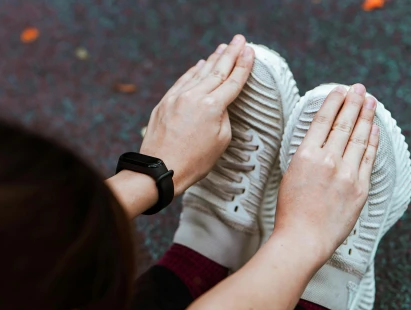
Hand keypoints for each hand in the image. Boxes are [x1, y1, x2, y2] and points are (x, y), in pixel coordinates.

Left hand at [140, 35, 254, 194]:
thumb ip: (224, 116)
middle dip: (230, 53)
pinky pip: (183, 81)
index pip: (233, 81)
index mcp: (212, 107)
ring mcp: (177, 97)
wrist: (161, 169)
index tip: (250, 51)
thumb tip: (219, 104)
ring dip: (213, 59)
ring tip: (223, 47)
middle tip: (239, 39)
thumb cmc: (194, 162)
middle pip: (217, 70)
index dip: (243, 65)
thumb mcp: (221, 141)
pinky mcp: (165, 102)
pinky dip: (193, 71)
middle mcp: (194, 96)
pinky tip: (200, 64)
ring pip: (199, 73)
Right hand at [273, 84, 379, 261]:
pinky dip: (372, 140)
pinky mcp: (360, 188)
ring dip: (366, 116)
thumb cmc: (291, 213)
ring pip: (359, 137)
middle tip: (359, 88)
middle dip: (353, 102)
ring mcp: (347, 173)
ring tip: (370, 101)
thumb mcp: (290, 176)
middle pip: (344, 123)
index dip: (334, 102)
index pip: (323, 120)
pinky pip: (369, 158)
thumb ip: (307, 157)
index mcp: (305, 156)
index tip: (340, 90)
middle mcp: (328, 160)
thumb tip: (320, 140)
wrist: (303, 240)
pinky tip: (374, 129)